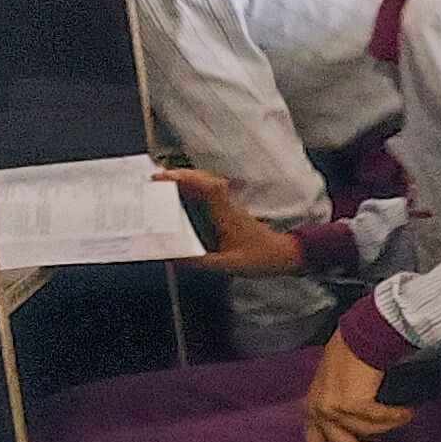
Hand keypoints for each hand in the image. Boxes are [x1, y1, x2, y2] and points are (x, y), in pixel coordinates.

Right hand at [164, 165, 304, 275]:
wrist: (287, 254)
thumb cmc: (261, 258)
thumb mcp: (228, 264)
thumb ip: (200, 261)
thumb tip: (172, 256)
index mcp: (228, 213)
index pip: (208, 187)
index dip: (186, 178)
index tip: (163, 177)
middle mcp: (228, 204)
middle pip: (204, 180)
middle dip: (179, 176)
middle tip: (153, 181)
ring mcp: (231, 205)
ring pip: (207, 184)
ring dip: (185, 182)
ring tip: (161, 186)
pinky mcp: (232, 210)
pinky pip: (210, 194)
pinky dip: (194, 190)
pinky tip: (180, 197)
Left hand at [298, 328, 407, 441]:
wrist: (358, 339)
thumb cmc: (349, 359)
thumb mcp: (334, 389)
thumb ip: (340, 411)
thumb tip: (363, 434)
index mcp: (311, 409)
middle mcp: (317, 411)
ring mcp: (332, 408)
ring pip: (367, 431)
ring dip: (390, 426)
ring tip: (406, 416)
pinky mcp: (351, 403)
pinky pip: (380, 418)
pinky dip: (396, 416)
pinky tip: (407, 411)